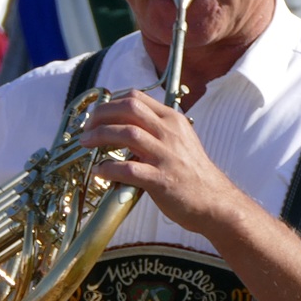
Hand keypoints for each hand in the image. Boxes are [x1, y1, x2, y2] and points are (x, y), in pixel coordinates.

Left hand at [79, 89, 245, 235]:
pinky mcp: (161, 180)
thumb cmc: (192, 173)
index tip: (97, 116)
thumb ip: (156, 129)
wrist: (214, 202)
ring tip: (86, 144)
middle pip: (128, 108)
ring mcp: (166, 155)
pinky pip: (128, 169)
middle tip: (87, 129)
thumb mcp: (180, 140)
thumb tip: (125, 124)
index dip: (110, 103)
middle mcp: (170, 133)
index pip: (136, 97)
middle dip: (101, 115)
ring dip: (100, 136)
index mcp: (172, 120)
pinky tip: (99, 170)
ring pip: (126, 133)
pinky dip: (108, 168)